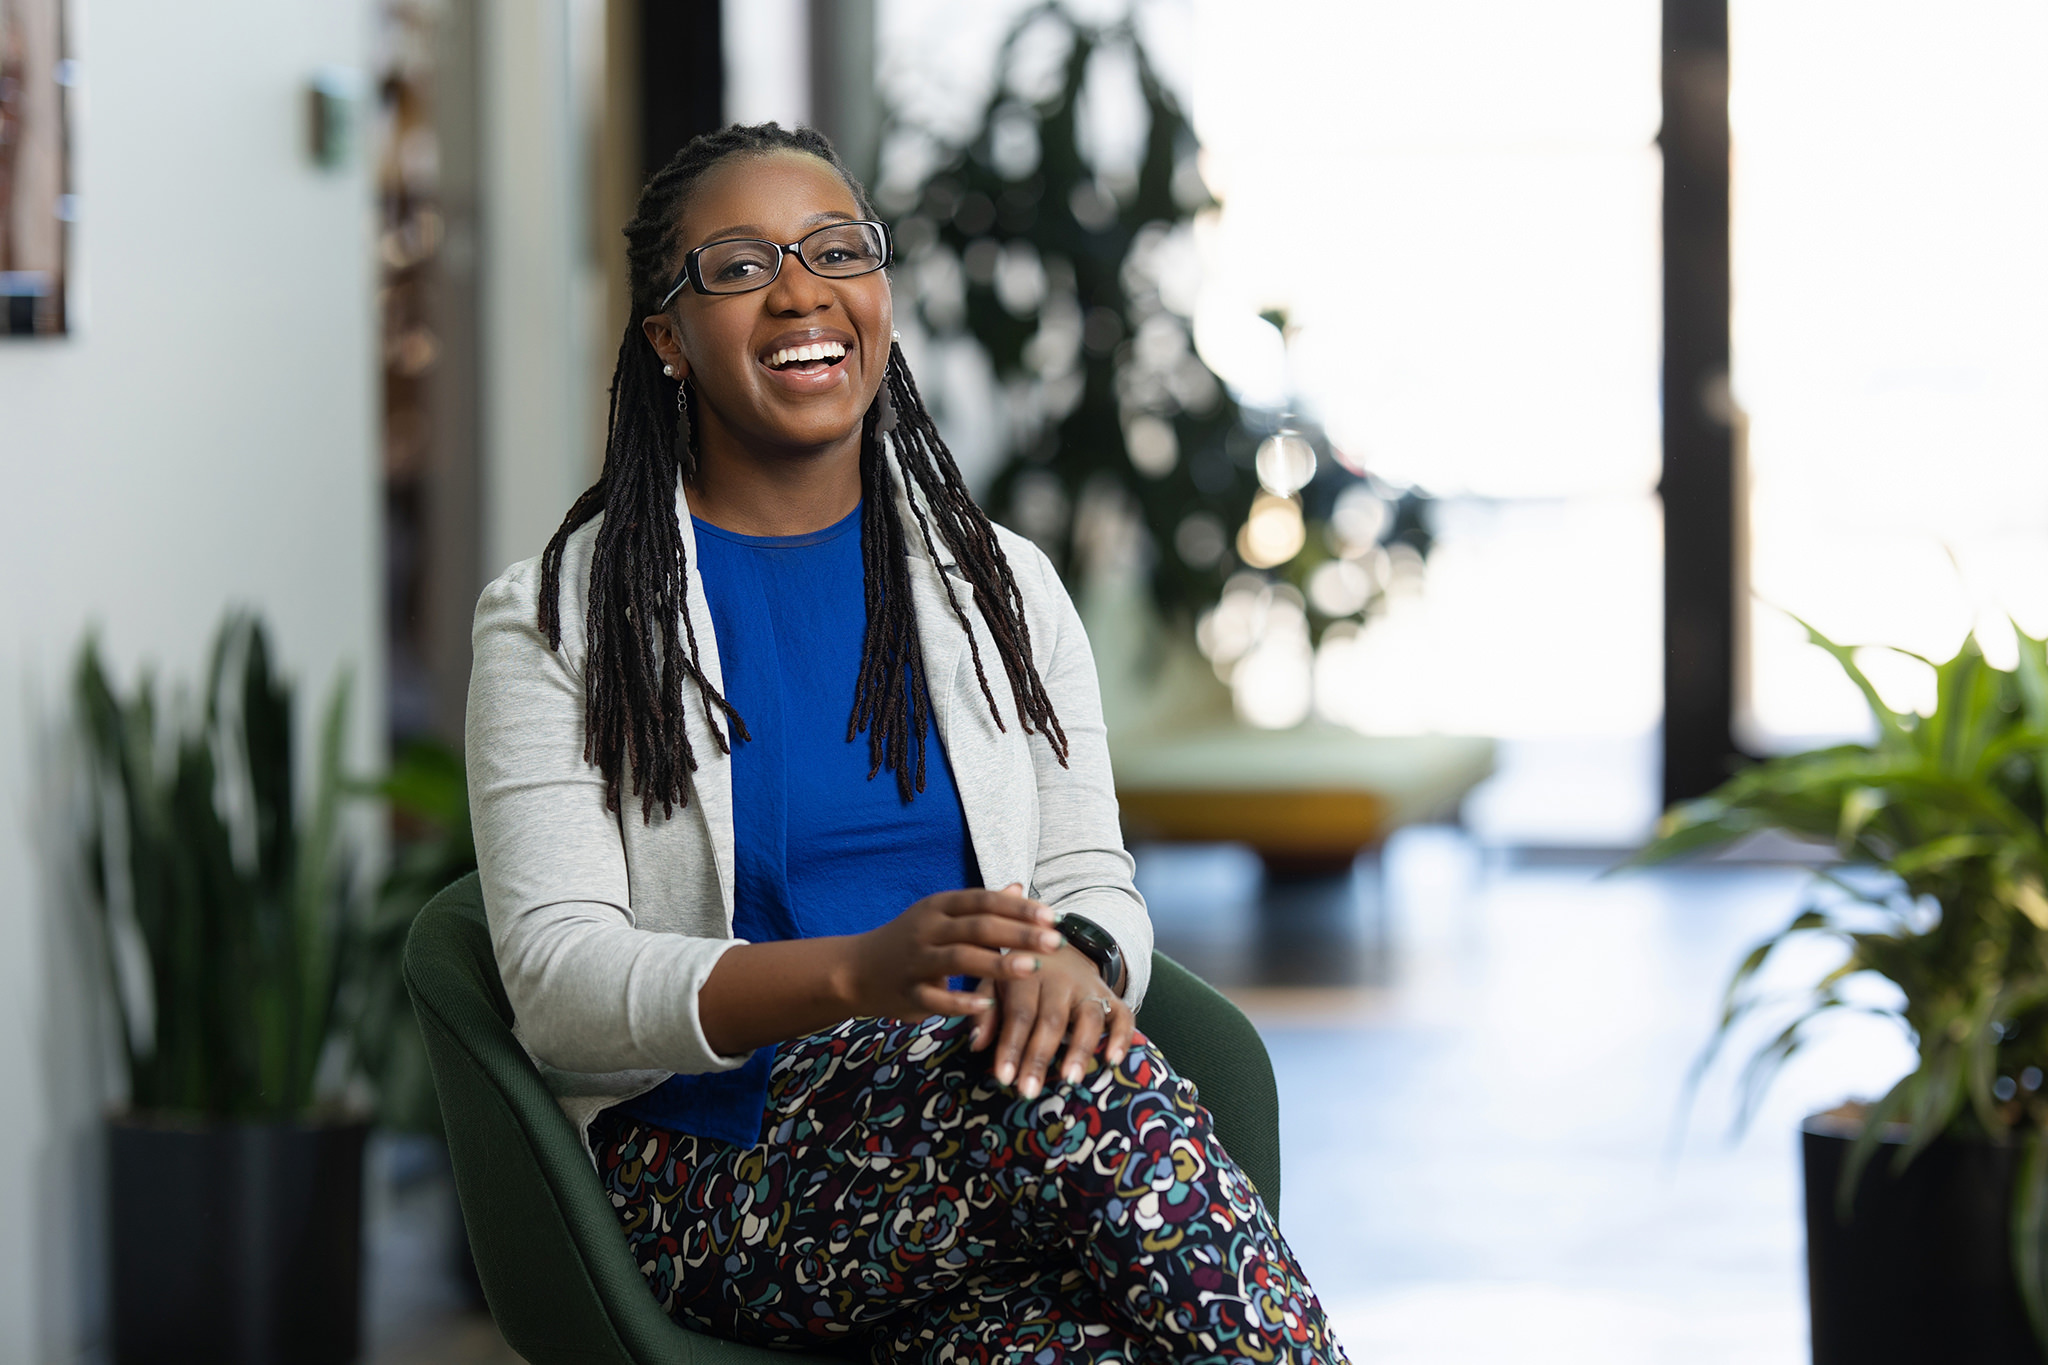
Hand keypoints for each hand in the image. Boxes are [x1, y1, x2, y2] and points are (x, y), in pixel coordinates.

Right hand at [842, 886, 1062, 1021]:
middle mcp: (927, 929)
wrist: (855, 970)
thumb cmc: (909, 940)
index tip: (1052, 917)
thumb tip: (1020, 887)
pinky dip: (961, 1002)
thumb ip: (981, 906)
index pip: (983, 901)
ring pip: (960, 958)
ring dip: (998, 964)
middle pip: (978, 927)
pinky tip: (987, 1006)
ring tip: (1033, 969)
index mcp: (939, 906)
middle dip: (1019, 934)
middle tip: (1055, 942)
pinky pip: (936, 998)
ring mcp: (916, 960)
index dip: (1018, 908)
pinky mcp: (907, 992)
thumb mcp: (941, 917)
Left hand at [970, 888, 1135, 1098]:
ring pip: (1088, 1018)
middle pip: (1052, 1020)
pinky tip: (1113, 1062)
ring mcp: (1089, 988)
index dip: (1012, 1046)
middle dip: (1039, 1058)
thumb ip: (985, 1011)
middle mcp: (1061, 980)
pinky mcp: (1111, 996)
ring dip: (1080, 1050)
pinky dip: (1122, 1038)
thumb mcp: (994, 983)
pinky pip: (1124, 1016)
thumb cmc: (1018, 976)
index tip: (1004, 1078)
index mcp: (1027, 975)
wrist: (1055, 942)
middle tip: (1029, 1092)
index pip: (1020, 1013)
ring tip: (1069, 1080)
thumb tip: (977, 1045)